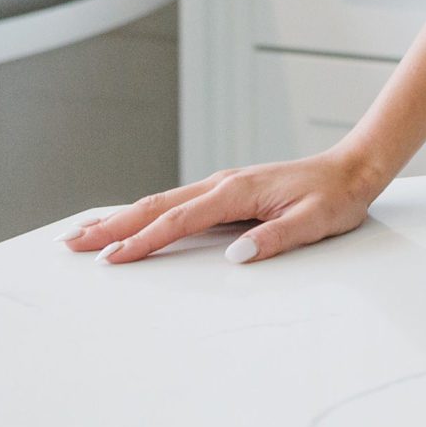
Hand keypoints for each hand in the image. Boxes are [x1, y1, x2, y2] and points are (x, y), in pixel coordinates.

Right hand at [61, 149, 388, 265]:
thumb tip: (237, 256)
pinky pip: (177, 203)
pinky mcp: (227, 191)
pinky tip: (132, 221)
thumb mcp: (313, 221)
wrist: (354, 168)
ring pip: (162, 202)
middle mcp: (223, 184)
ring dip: (122, 217)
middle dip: (112, 225)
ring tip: (86, 232)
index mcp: (237, 191)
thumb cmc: (335, 196)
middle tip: (71, 242)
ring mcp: (223, 185)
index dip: (143, 241)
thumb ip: (276, 238)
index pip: (180, 220)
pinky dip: (147, 213)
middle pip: (156, 206)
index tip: (112, 258)